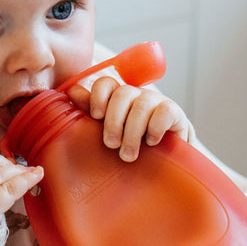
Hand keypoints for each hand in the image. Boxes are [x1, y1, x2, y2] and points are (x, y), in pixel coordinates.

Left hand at [68, 77, 189, 161]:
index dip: (98, 96)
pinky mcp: (175, 113)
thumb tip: (71, 92)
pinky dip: (155, 128)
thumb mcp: (109, 130)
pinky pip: (164, 112)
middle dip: (114, 121)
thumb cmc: (131, 145)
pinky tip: (151, 143)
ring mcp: (156, 102)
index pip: (106, 83)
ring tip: (127, 156)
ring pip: (141, 105)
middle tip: (111, 145)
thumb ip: (91, 110)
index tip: (96, 116)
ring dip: (132, 133)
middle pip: (122, 93)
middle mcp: (137, 95)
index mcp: (118, 98)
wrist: (165, 162)